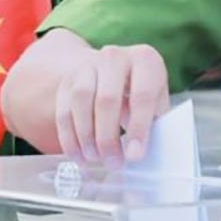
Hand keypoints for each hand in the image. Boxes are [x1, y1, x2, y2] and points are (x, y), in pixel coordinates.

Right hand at [55, 43, 169, 163]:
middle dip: (108, 138)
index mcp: (144, 60)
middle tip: (113, 163)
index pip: (142, 95)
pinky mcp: (68, 80)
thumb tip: (140, 154)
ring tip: (95, 159)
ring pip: (80, 102)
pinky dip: (69, 137)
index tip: (135, 155)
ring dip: (86, 137)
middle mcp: (114, 57)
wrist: (114, 72)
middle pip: (106, 99)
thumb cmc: (142, 93)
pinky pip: (63, 110)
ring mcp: (87, 66)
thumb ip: (155, 125)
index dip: (138, 128)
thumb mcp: (157, 102)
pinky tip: (79, 155)